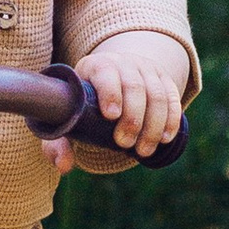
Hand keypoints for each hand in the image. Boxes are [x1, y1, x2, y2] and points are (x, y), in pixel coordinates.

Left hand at [63, 30, 187, 164]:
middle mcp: (122, 62)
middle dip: (133, 118)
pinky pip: (172, 97)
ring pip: (156, 94)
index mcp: (94, 66)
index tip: (111, 117)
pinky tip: (164, 138)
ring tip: (143, 150)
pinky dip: (171, 119)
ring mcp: (145, 69)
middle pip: (134, 85)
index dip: (110, 92)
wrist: (109, 82)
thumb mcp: (66, 120)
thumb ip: (57, 144)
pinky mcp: (163, 79)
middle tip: (125, 145)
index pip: (105, 72)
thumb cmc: (82, 107)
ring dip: (153, 125)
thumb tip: (64, 166)